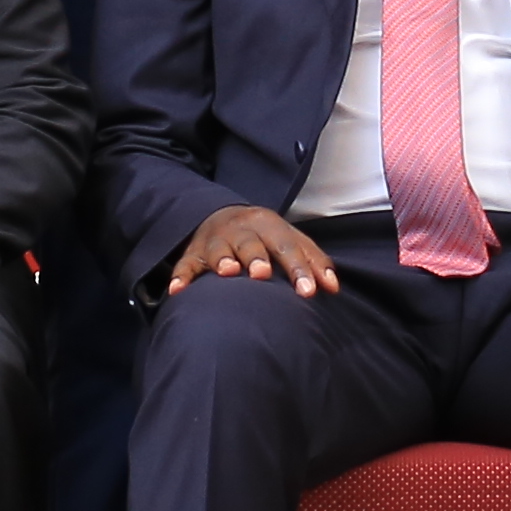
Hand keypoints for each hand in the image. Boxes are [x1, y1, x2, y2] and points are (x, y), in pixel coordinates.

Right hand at [167, 206, 338, 296]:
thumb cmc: (266, 237)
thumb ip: (313, 261)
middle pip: (250, 243)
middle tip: (262, 274)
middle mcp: (240, 229)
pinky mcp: (193, 253)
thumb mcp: (290, 240)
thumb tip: (333, 288)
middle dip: (256, 257)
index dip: (299, 269)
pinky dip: (181, 277)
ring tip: (227, 272)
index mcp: (268, 224)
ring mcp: (215, 240)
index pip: (287, 246)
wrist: (223, 217)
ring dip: (221, 260)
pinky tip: (177, 291)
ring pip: (217, 249)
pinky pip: (185, 265)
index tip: (309, 293)